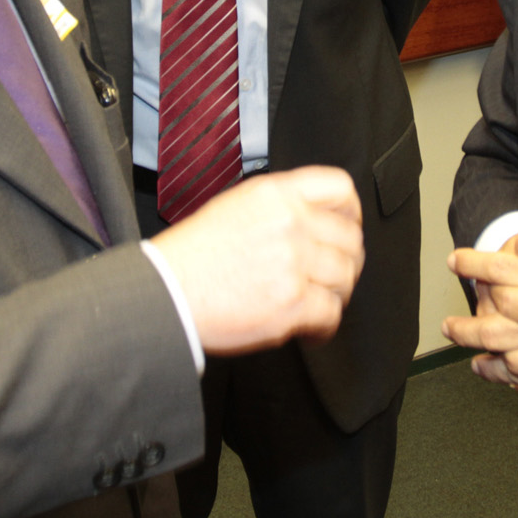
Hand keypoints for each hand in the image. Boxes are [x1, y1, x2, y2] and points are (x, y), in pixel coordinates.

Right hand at [151, 167, 362, 354]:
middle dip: (347, 260)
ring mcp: (293, 263)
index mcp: (275, 194)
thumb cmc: (191, 256)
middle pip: (350, 238)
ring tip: (320, 302)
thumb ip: (278, 208)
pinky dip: (325, 326)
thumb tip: (313, 222)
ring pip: (345, 277)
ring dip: (337, 294)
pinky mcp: (292, 303)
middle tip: (335, 275)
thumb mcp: (234, 207)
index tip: (349, 227)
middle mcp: (290, 223)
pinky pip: (331, 314)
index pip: (340, 188)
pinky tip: (312, 328)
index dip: (351, 212)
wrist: (166, 292)